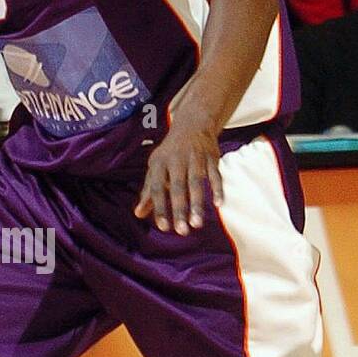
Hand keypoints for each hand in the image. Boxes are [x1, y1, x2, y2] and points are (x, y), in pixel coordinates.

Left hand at [135, 114, 223, 235]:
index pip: (157, 188)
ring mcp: (195, 157)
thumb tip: (138, 214)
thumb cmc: (171, 153)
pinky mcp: (212, 156)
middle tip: (182, 232)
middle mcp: (176, 159)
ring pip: (196, 183)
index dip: (160, 208)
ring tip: (197, 224)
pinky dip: (217, 188)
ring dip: (197, 204)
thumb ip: (148, 192)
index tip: (164, 227)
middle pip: (177, 188)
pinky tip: (219, 204)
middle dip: (180, 210)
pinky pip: (215, 174)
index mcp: (159, 163)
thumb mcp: (156, 168)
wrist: (193, 124)